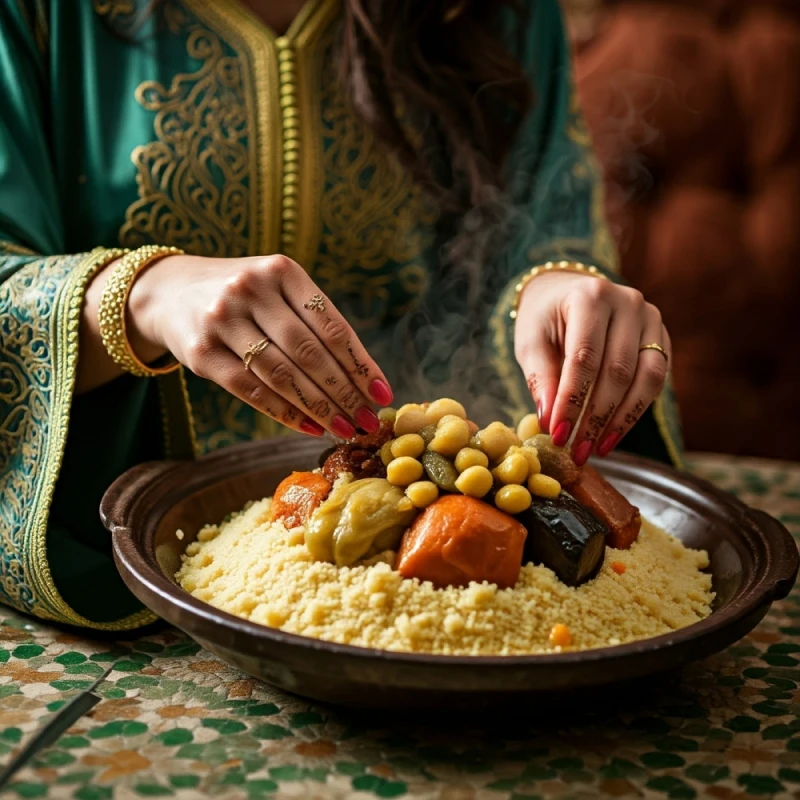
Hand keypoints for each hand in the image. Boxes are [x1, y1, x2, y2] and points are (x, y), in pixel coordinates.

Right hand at [127, 253, 393, 437]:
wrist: (168, 292)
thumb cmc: (244, 296)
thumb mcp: (278, 289)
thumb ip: (314, 321)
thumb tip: (364, 378)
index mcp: (281, 271)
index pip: (331, 325)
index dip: (360, 364)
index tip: (382, 394)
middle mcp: (250, 289)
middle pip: (309, 353)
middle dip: (344, 393)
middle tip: (367, 421)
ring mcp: (221, 320)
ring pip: (281, 375)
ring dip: (318, 408)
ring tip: (344, 429)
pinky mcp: (200, 352)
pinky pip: (250, 390)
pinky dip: (284, 413)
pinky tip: (309, 427)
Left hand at [514, 272, 669, 464]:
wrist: (567, 292)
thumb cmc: (545, 318)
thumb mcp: (531, 342)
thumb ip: (540, 378)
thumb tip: (550, 421)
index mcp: (590, 297)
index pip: (584, 358)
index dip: (572, 400)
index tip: (558, 434)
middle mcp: (628, 302)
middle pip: (617, 371)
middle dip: (595, 417)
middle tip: (576, 450)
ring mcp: (651, 318)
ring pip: (645, 378)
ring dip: (621, 420)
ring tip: (596, 448)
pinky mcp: (662, 337)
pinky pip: (657, 379)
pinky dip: (635, 410)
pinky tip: (613, 433)